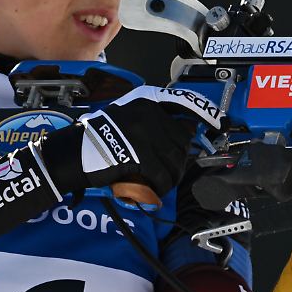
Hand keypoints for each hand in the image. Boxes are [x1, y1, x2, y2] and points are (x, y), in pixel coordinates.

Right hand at [77, 86, 222, 197]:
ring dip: (172, 176)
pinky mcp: (138, 155)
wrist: (71, 154)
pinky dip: (160, 186)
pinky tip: (152, 190)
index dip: (206, 113)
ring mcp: (143, 133)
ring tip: (160, 183)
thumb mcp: (127, 116)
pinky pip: (162, 175)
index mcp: (146, 101)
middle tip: (169, 171)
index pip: (184, 103)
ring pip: (175, 159)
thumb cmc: (98, 139)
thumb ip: (154, 120)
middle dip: (180, 159)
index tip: (220, 123)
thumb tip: (188, 128)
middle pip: (182, 139)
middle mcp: (147, 113)